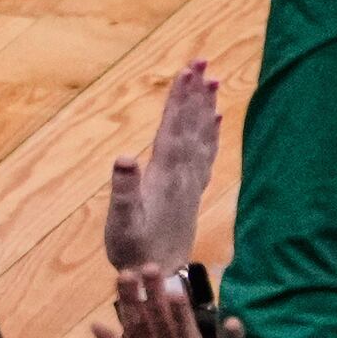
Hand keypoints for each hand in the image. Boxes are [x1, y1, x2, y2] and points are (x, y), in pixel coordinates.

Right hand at [105, 61, 219, 273]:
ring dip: (205, 107)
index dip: (180, 99)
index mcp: (166, 175)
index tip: (187, 71)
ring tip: (213, 81)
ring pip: (201, 136)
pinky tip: (214, 121)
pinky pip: (205, 154)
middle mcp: (183, 174)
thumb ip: (123, 191)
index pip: (174, 128)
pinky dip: (211, 134)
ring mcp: (190, 183)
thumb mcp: (122, 223)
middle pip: (191, 125)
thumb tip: (123, 157)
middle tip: (203, 61)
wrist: (161, 276)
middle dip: (195, 92)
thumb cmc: (135, 250)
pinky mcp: (191, 191)